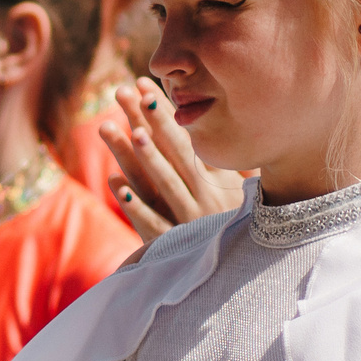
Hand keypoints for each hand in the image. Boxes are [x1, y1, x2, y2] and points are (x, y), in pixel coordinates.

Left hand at [100, 78, 244, 242]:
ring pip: (161, 183)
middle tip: (127, 92)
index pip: (187, 139)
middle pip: (173, 153)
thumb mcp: (242, 195)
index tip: (143, 87)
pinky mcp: (175, 245)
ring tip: (126, 131)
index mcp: (216, 181)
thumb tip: (229, 130)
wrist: (245, 274)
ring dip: (144, 157)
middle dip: (150, 121)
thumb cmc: (237, 228)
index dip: (164, 114)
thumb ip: (232, 166)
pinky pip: (152, 223)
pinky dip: (135, 205)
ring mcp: (188, 220)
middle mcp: (202, 196)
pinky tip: (115, 185)